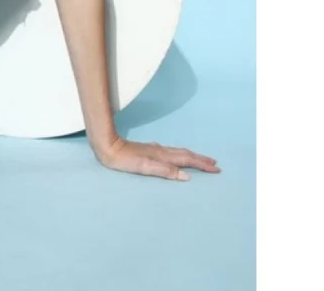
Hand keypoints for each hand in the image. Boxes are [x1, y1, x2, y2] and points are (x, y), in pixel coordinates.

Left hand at [92, 135, 220, 180]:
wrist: (108, 147)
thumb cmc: (124, 160)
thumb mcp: (144, 167)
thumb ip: (165, 170)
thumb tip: (186, 176)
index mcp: (162, 155)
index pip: (187, 159)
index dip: (201, 164)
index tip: (216, 168)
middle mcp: (161, 151)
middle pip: (185, 154)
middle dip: (201, 160)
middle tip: (215, 164)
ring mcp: (155, 150)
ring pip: (179, 153)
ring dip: (192, 157)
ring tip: (202, 161)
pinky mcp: (149, 151)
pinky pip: (171, 153)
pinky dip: (181, 156)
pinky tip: (178, 158)